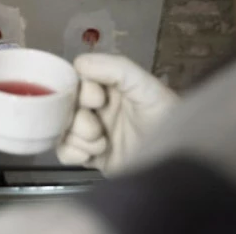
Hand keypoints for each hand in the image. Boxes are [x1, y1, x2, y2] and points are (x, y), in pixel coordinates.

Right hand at [56, 53, 177, 174]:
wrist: (173, 171)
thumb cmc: (168, 124)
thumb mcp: (149, 89)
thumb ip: (117, 69)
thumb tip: (79, 63)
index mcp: (111, 87)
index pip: (78, 79)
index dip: (81, 89)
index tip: (97, 100)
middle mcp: (98, 107)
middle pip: (65, 104)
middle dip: (78, 118)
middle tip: (97, 129)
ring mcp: (92, 132)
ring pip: (62, 126)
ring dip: (77, 136)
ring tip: (101, 144)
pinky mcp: (89, 156)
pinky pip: (63, 150)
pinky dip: (73, 153)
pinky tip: (90, 156)